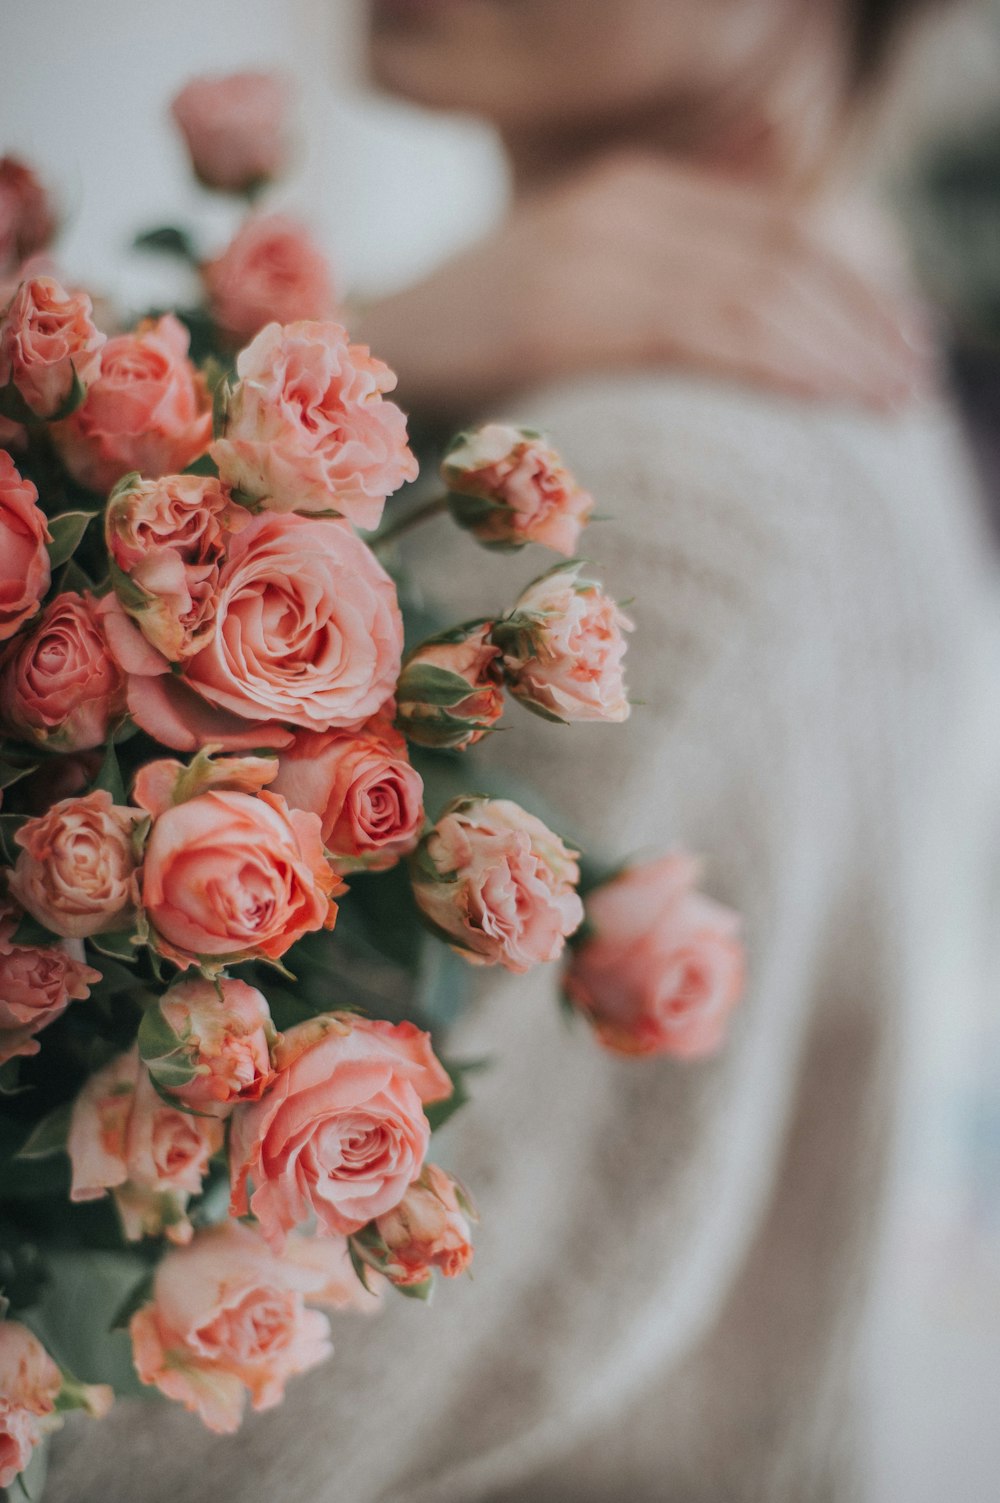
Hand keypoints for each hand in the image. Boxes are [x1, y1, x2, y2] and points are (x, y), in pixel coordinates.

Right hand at [353, 152, 930, 419]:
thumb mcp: (568, 311)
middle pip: (778, 256)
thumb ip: (644, 310)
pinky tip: (835, 400)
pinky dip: (784, 366)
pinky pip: (707, 330)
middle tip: (914, 381)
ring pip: (756, 292)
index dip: (849, 284)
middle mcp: (617, 207)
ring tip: (894, 402)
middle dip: (861, 320)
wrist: (353, 360)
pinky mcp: (568, 307)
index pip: (769, 230)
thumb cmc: (464, 358)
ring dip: (840, 348)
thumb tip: (732, 356)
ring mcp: (591, 250)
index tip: (899, 341)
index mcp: (624, 197)